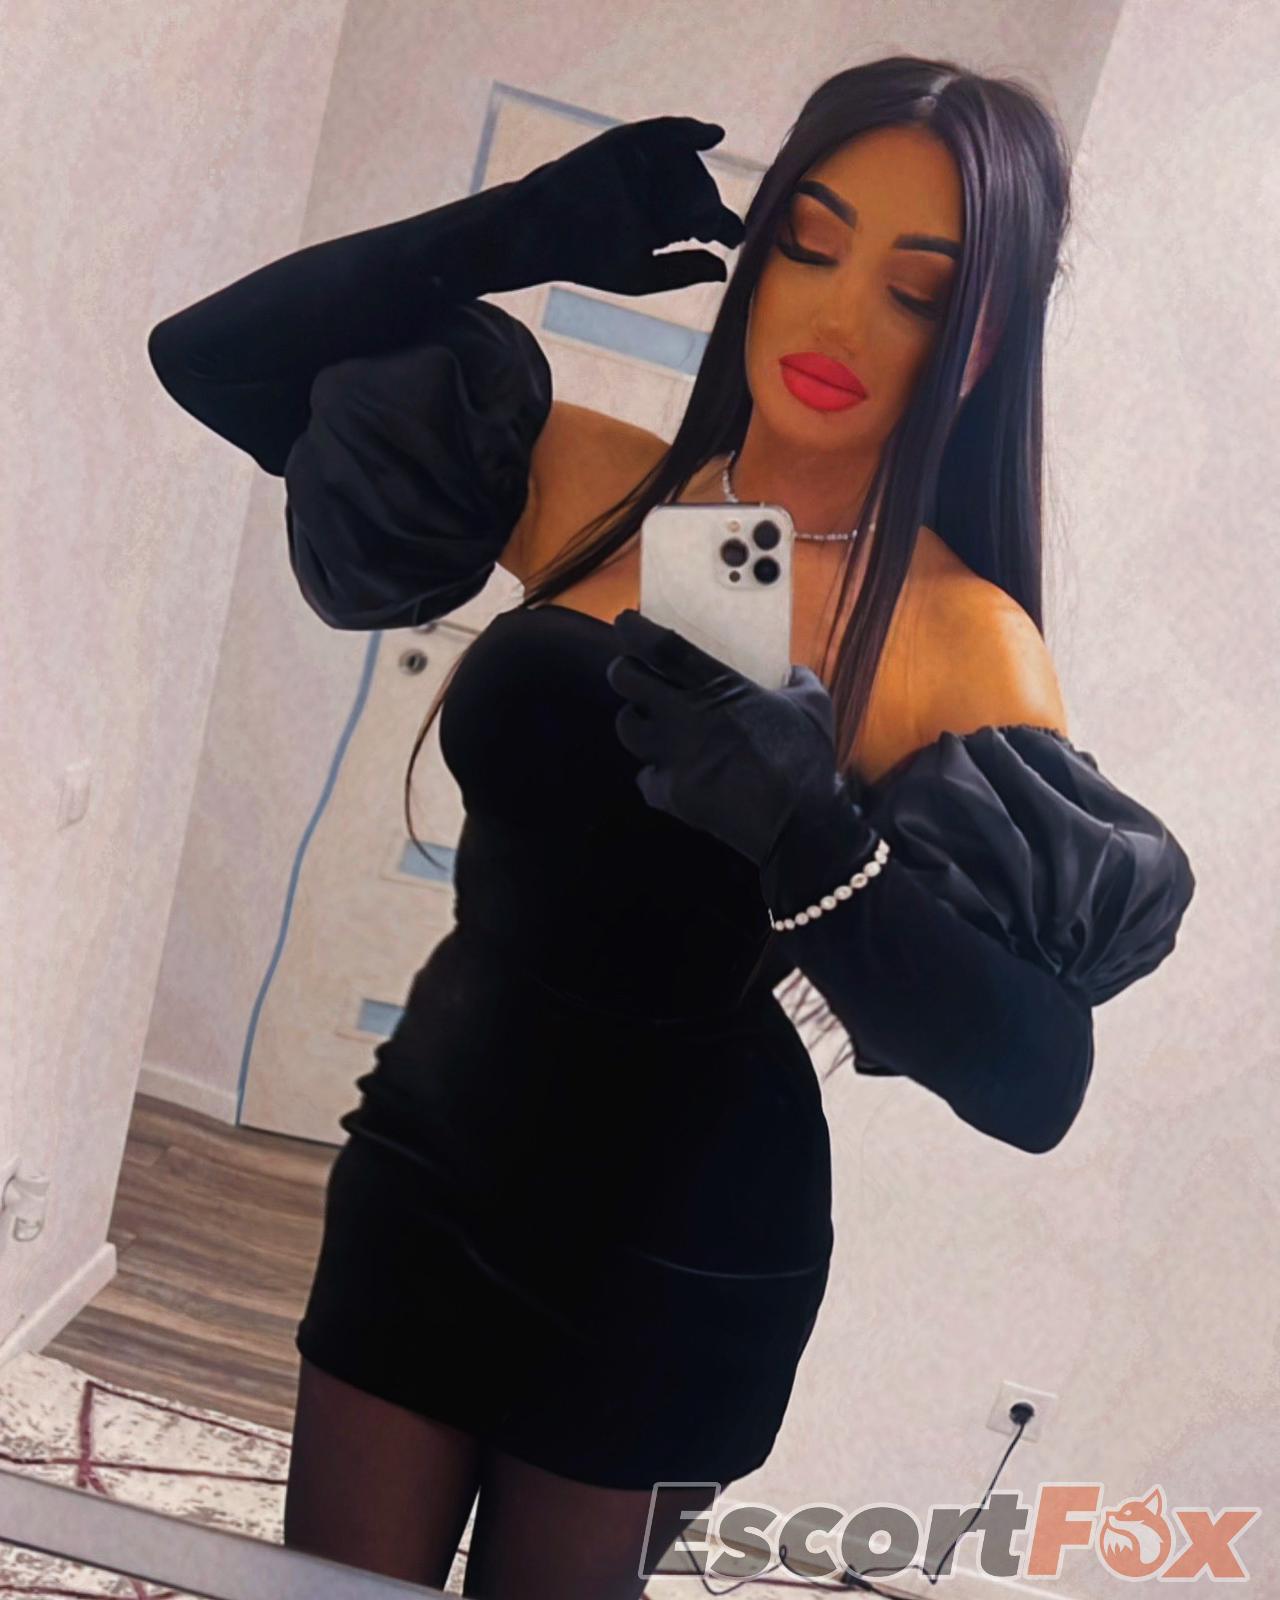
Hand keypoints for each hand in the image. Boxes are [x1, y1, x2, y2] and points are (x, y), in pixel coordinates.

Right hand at [509, 116, 745, 296]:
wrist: (545, 233)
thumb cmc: (587, 259)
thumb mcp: (643, 274)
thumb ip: (683, 271)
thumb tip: (724, 271)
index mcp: (658, 224)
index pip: (701, 221)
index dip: (721, 226)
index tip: (733, 237)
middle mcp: (653, 192)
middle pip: (698, 191)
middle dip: (704, 206)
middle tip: (698, 227)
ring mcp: (640, 166)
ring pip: (686, 165)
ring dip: (694, 183)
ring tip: (685, 209)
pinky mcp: (625, 143)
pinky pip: (665, 131)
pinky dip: (690, 129)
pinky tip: (712, 135)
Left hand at [605, 608, 847, 864]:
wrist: (798, 823)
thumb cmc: (806, 760)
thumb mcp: (814, 706)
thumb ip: (800, 679)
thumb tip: (794, 669)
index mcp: (720, 688)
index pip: (664, 647)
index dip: (637, 630)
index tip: (625, 621)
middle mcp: (687, 717)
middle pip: (627, 680)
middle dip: (623, 670)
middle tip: (631, 671)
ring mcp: (674, 756)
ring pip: (627, 726)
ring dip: (635, 719)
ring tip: (649, 720)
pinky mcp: (670, 793)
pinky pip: (645, 777)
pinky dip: (653, 773)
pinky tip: (669, 771)